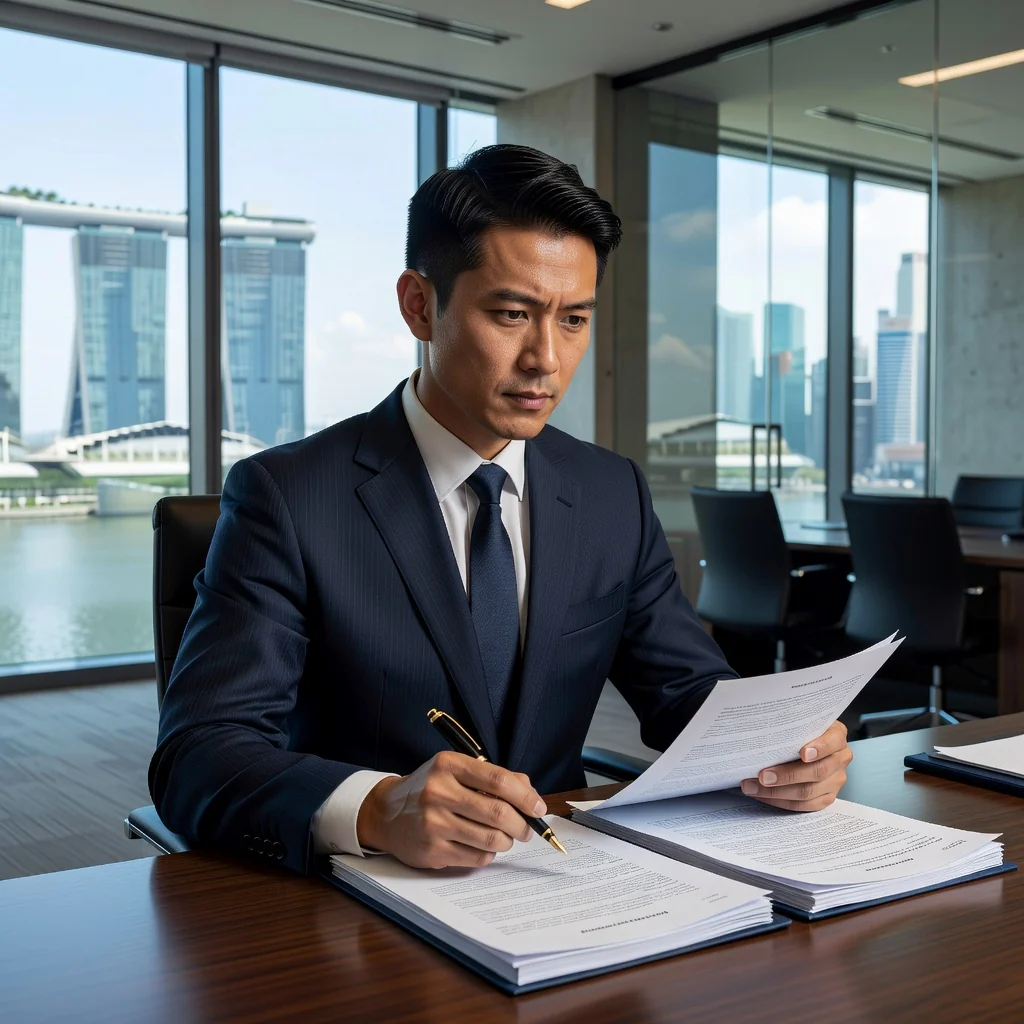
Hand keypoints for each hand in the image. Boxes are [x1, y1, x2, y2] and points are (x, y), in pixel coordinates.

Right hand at [356, 751, 546, 868]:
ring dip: (507, 841)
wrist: (386, 813)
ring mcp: (434, 823)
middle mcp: (439, 792)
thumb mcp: (456, 770)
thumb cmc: (430, 789)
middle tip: (527, 829)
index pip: (498, 780)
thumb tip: (530, 794)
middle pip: (498, 813)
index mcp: (448, 765)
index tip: (538, 807)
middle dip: (522, 825)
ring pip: (491, 839)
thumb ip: (493, 777)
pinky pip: (477, 858)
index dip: (525, 796)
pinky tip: (482, 845)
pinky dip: (488, 854)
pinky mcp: (432, 851)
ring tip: (505, 837)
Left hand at [740, 721, 851, 811]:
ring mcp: (836, 780)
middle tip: (762, 776)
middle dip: (787, 775)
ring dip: (776, 792)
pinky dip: (780, 801)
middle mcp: (840, 759)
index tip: (802, 753)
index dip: (819, 748)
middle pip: (817, 771)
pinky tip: (763, 795)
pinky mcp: (827, 797)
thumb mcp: (802, 723)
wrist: (812, 746)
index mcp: (836, 736)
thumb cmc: (802, 732)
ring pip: (808, 792)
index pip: (833, 742)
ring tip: (753, 787)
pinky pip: (805, 805)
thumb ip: (792, 727)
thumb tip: (762, 732)